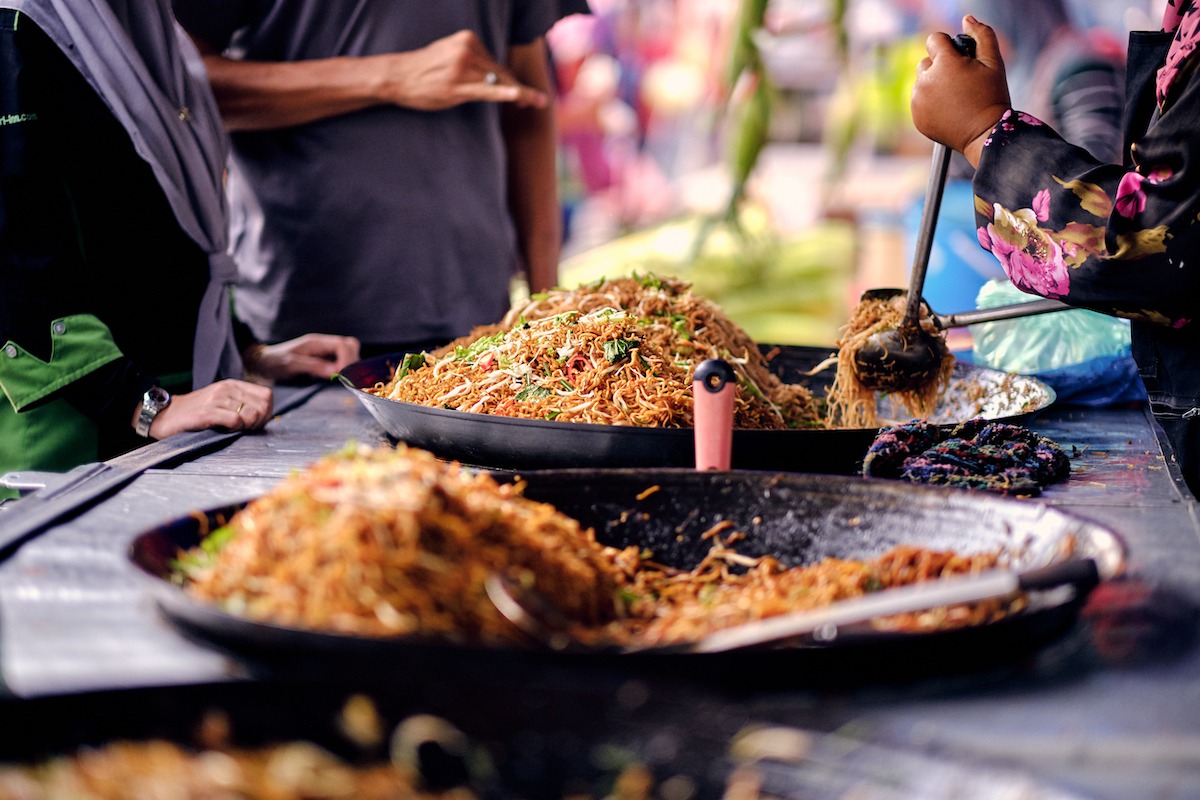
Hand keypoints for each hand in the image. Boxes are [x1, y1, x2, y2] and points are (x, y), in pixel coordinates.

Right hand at [141, 379, 273, 438]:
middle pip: (263, 407)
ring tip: (234, 430)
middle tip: (245, 429)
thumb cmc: (196, 413)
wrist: (164, 415)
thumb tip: (265, 415)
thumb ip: (242, 404)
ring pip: (251, 414)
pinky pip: (235, 421)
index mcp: (233, 385)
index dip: (266, 412)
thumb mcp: (222, 402)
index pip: (267, 396)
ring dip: (247, 427)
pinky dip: (235, 429)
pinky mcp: (207, 412)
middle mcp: (227, 389)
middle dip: (259, 422)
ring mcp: (217, 399)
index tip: (255, 423)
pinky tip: (225, 430)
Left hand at [245, 333, 360, 380]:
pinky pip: (341, 360)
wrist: (262, 362)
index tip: (341, 375)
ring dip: (349, 364)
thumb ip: (314, 366)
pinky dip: (344, 368)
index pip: (343, 345)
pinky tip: (337, 377)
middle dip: (352, 361)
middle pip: (350, 345)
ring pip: (348, 352)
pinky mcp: (323, 358)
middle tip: (345, 377)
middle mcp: (323, 344)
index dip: (347, 360)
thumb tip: (336, 372)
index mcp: (316, 342)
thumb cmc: (274, 362)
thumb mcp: (291, 364)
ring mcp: (324, 351)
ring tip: (342, 378)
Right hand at [371, 30, 548, 110]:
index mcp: (467, 39)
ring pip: (498, 83)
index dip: (511, 80)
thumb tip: (495, 74)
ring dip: (520, 94)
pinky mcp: (457, 86)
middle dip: (520, 89)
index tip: (526, 94)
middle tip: (541, 100)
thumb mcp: (449, 54)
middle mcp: (467, 50)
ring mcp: (462, 68)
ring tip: (538, 102)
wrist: (397, 76)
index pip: (496, 63)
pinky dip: (505, 94)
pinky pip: (486, 91)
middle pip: (500, 73)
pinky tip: (519, 97)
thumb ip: (472, 60)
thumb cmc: (424, 70)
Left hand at [911, 15, 1010, 165]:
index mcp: (944, 63)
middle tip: (960, 82)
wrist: (985, 134)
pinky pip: (919, 101)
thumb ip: (982, 35)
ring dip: (934, 85)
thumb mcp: (994, 62)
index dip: (948, 46)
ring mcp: (919, 100)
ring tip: (955, 97)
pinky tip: (948, 109)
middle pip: (926, 62)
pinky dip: (930, 103)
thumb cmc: (992, 96)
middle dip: (941, 67)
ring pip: (922, 82)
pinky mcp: (916, 116)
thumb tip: (967, 19)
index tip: (959, 58)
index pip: (934, 39)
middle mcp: (926, 80)